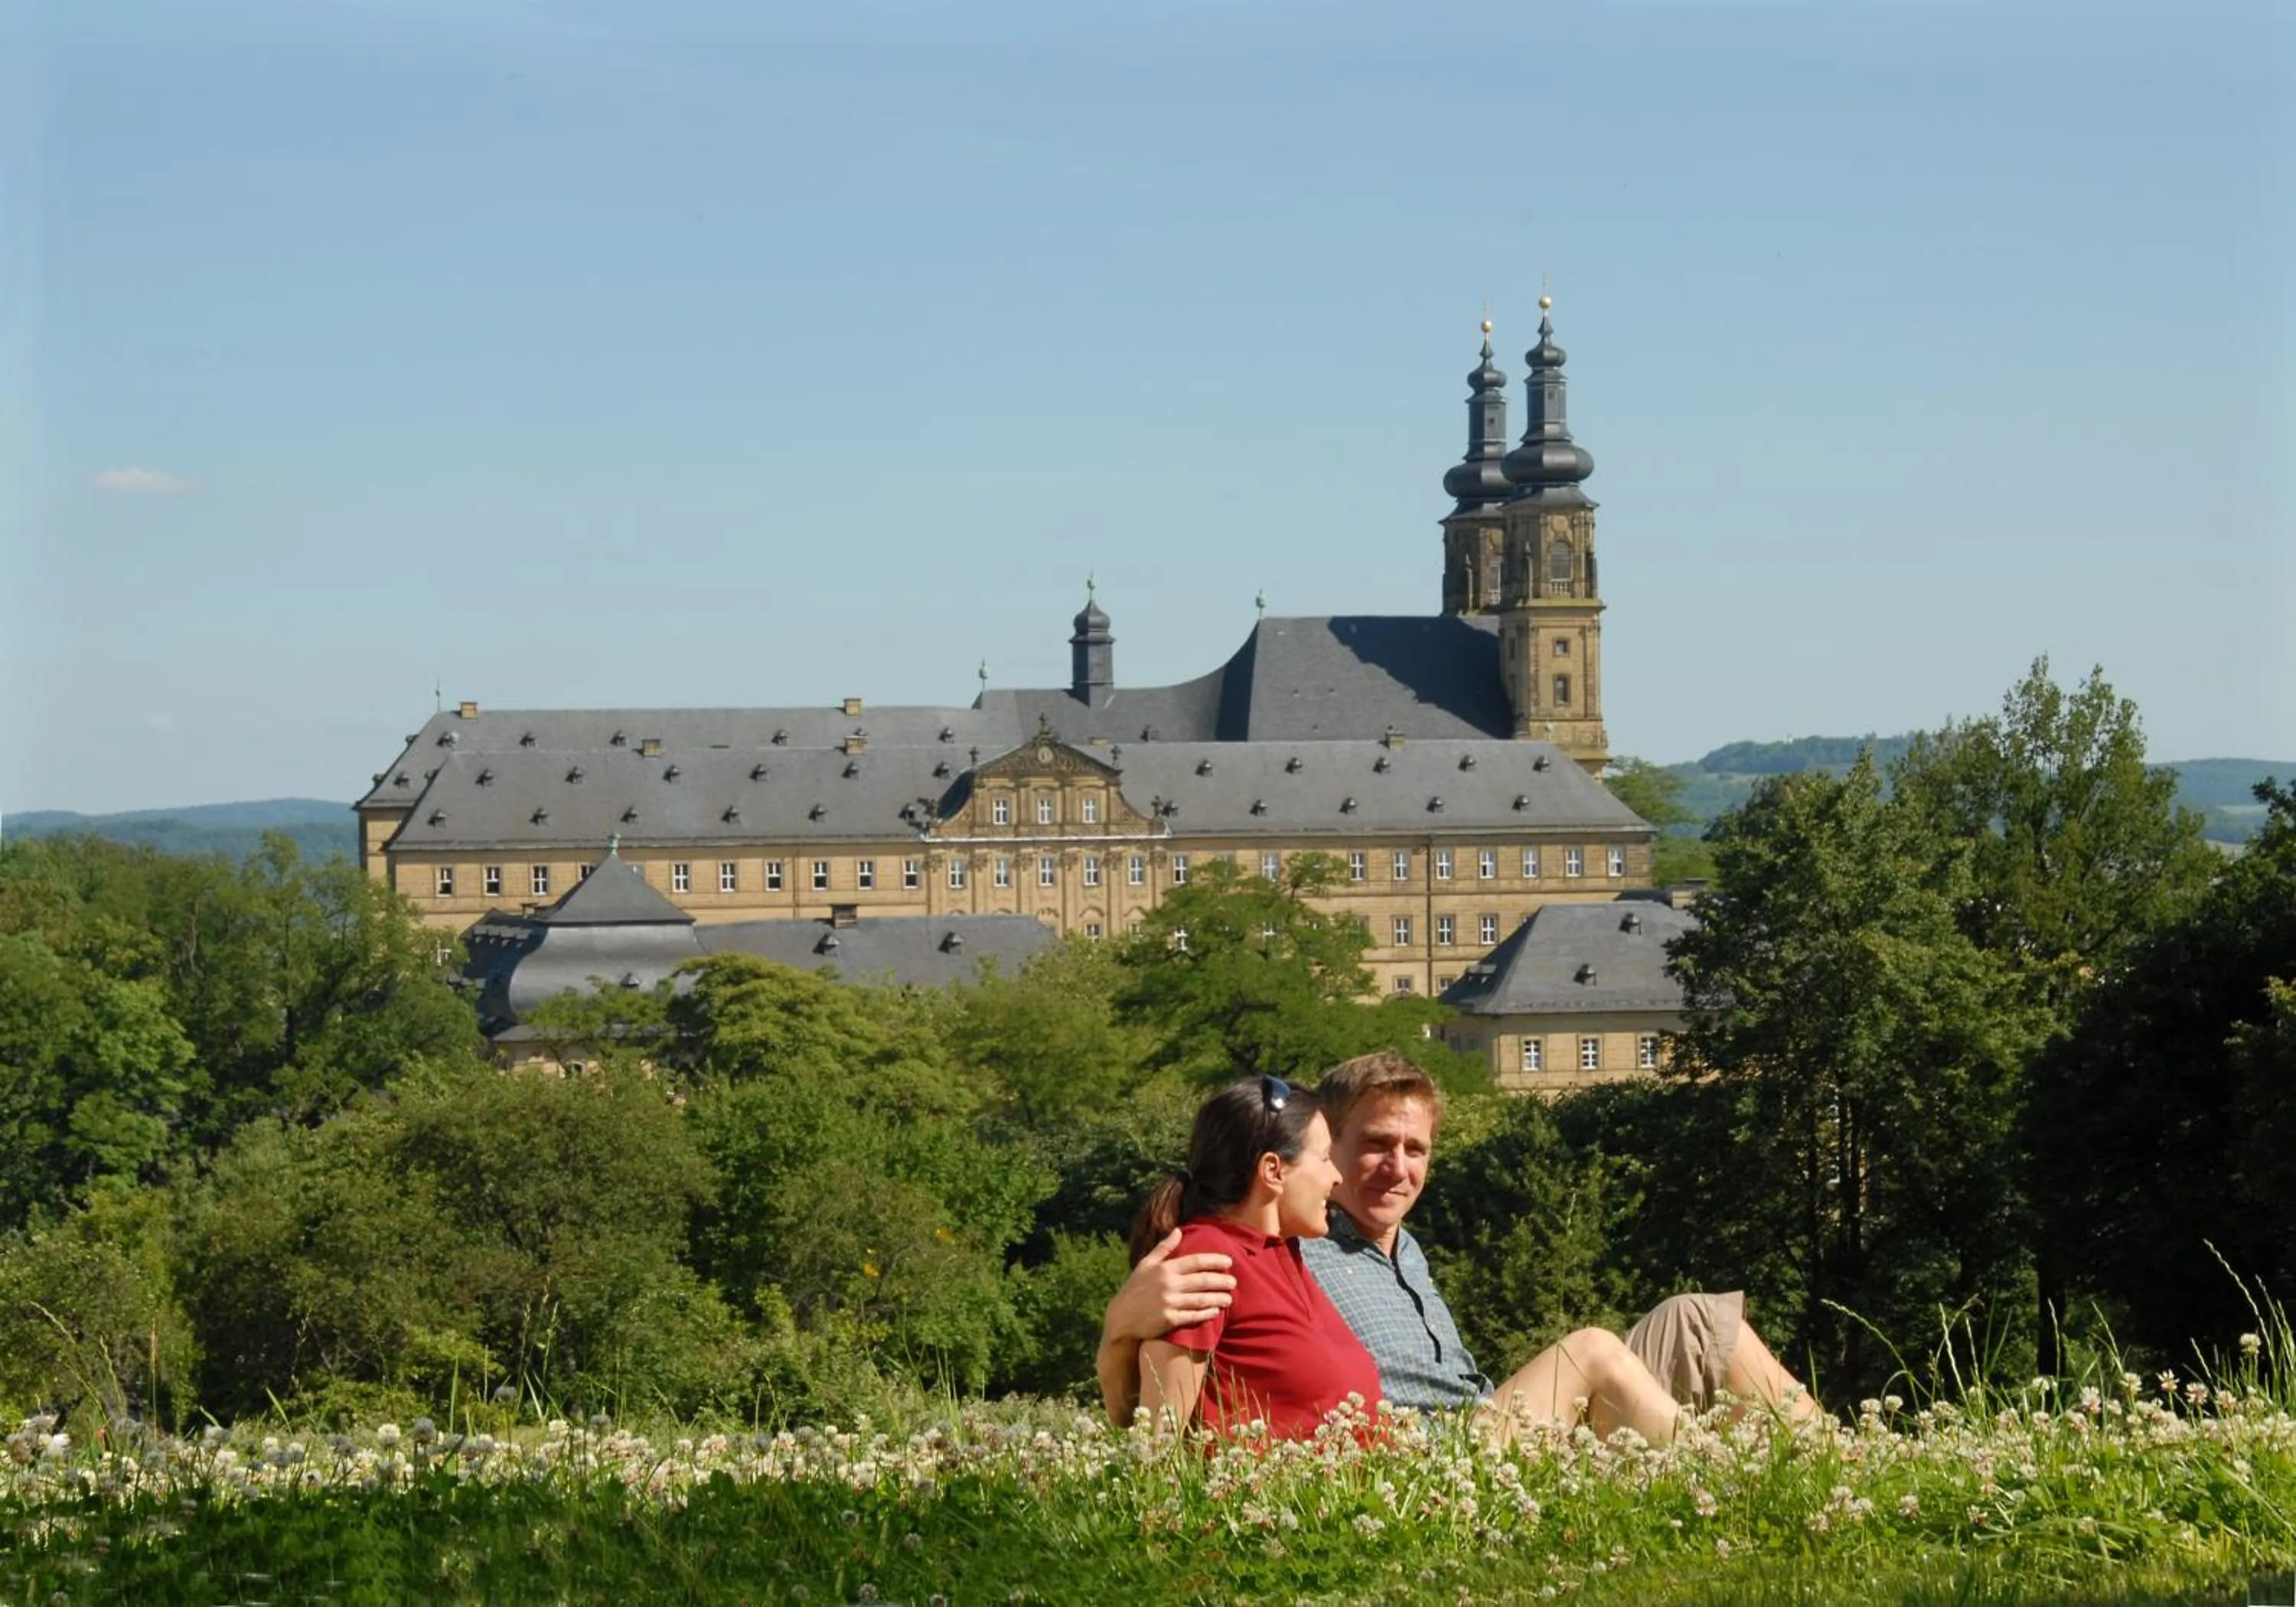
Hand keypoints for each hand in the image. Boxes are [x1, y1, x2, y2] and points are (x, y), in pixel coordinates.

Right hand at [1102, 1229, 1235, 1342]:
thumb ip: (1164, 1248)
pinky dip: (1206, 1313)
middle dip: (1221, 1281)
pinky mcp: (1169, 1320)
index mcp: (1164, 1268)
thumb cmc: (1134, 1288)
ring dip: (1218, 1298)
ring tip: (1230, 1298)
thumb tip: (1178, 1230)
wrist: (1120, 1317)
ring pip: (1201, 1299)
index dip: (1214, 1261)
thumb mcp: (1145, 1264)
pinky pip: (1193, 1316)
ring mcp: (1169, 1302)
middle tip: (1234, 1282)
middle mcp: (1168, 1284)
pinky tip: (1216, 1311)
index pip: (1195, 1261)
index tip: (1228, 1262)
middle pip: (1202, 1281)